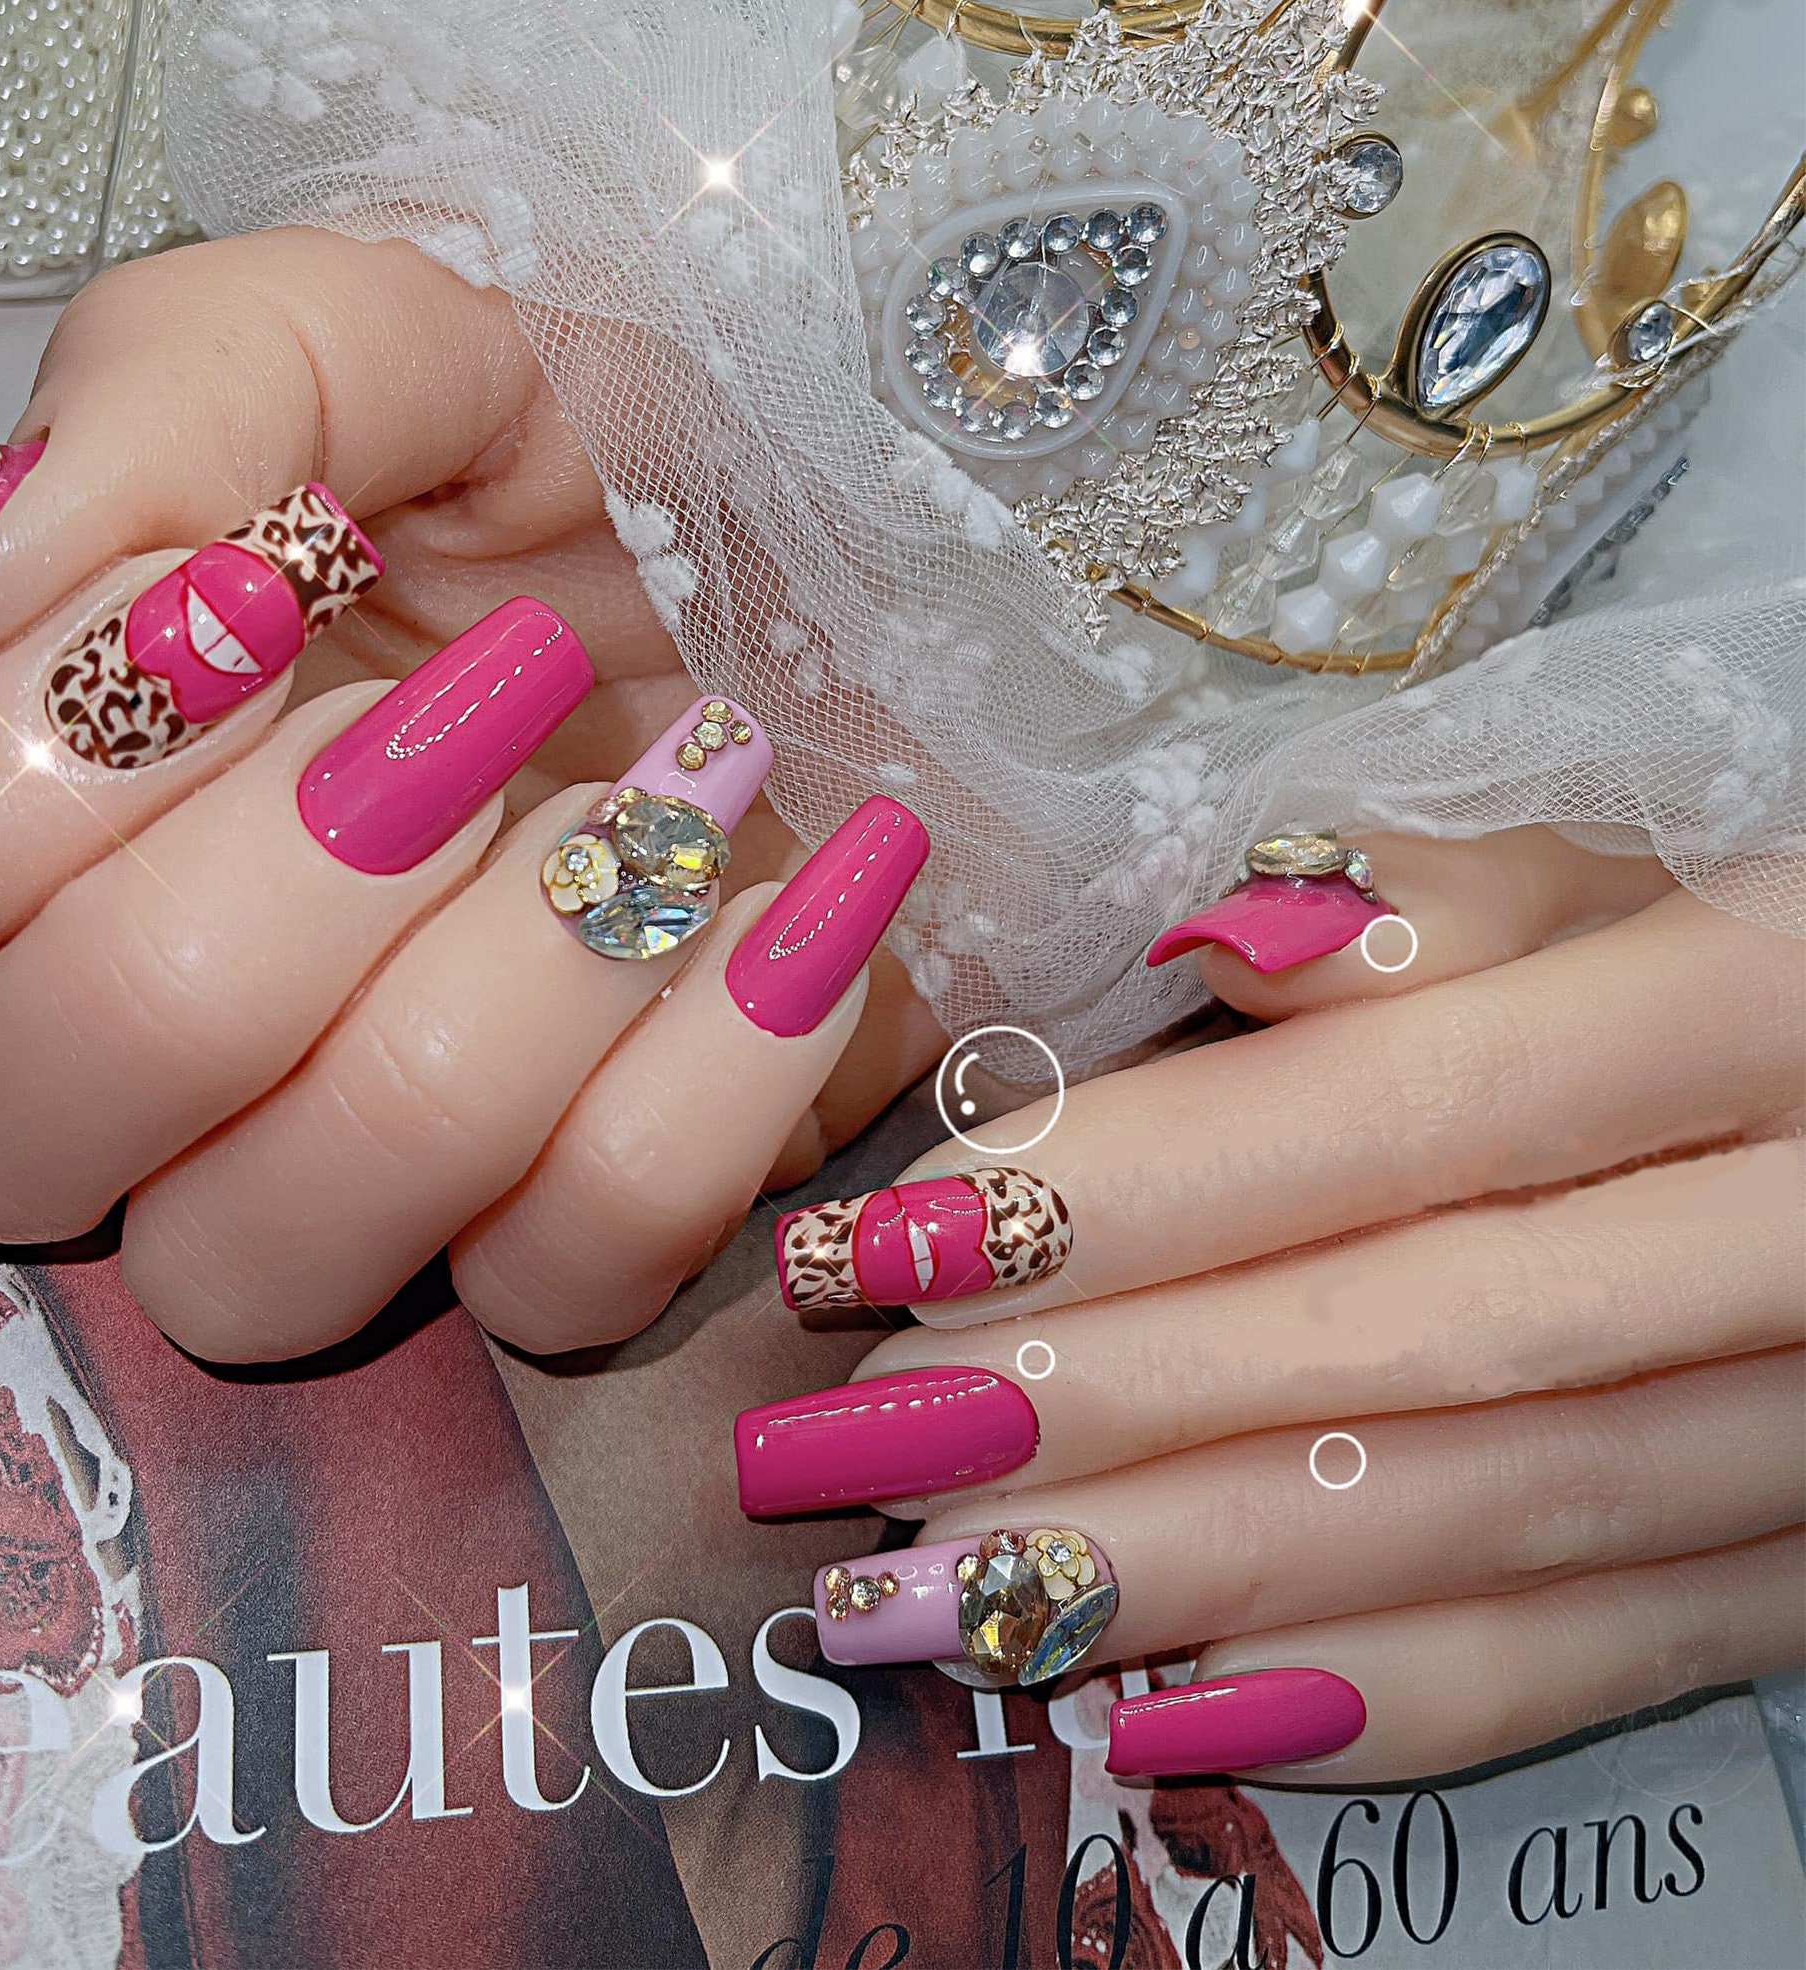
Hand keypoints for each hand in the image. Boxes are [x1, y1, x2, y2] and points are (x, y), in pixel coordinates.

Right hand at [0, 229, 942, 1357]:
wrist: (874, 531)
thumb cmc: (605, 423)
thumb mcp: (388, 326)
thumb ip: (158, 407)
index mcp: (68, 785)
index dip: (64, 767)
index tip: (285, 595)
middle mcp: (169, 1019)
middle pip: (13, 1133)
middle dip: (273, 906)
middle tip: (498, 695)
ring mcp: (370, 1155)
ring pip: (271, 1264)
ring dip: (505, 994)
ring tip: (689, 776)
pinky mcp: (583, 1217)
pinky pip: (564, 1286)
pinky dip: (706, 1084)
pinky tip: (788, 905)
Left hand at [732, 829, 1803, 1781]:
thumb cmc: (1736, 967)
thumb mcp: (1626, 878)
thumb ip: (1452, 900)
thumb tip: (1219, 933)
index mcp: (1762, 1005)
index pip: (1413, 1108)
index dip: (1149, 1185)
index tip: (910, 1235)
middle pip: (1426, 1333)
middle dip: (1123, 1389)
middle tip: (874, 1429)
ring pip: (1490, 1519)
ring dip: (1198, 1566)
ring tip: (950, 1580)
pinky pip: (1600, 1666)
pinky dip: (1381, 1697)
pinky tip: (1165, 1713)